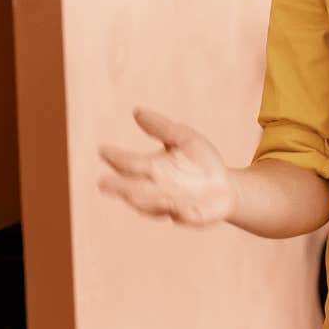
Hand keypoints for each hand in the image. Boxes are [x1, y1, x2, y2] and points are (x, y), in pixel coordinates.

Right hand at [97, 107, 236, 226]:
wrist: (226, 186)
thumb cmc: (200, 161)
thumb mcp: (185, 139)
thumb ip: (161, 127)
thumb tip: (137, 111)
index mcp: (152, 168)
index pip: (129, 164)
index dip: (116, 158)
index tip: (103, 150)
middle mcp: (156, 189)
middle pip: (132, 189)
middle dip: (118, 187)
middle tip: (103, 183)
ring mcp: (172, 205)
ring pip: (151, 206)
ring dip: (147, 201)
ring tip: (134, 194)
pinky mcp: (191, 216)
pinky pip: (183, 217)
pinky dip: (181, 214)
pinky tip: (180, 210)